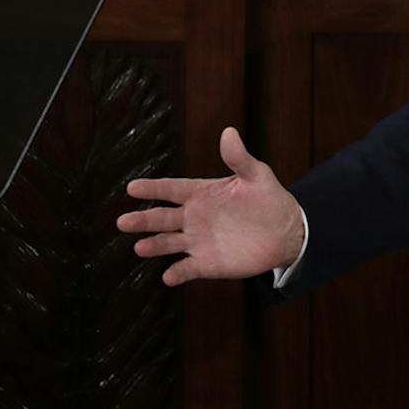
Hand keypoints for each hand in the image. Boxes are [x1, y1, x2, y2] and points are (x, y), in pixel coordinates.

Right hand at [118, 127, 305, 286]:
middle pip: (162, 218)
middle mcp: (194, 217)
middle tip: (123, 221)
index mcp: (202, 193)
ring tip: (140, 247)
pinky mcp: (206, 263)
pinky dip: (177, 273)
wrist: (285, 231)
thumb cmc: (268, 198)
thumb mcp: (256, 175)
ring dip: (155, 246)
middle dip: (143, 220)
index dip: (153, 188)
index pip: (171, 189)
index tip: (132, 188)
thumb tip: (229, 132)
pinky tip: (169, 276)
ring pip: (169, 243)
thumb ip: (239, 158)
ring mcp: (198, 241)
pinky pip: (186, 269)